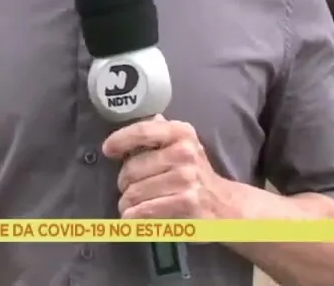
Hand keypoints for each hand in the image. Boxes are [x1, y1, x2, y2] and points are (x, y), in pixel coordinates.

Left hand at [101, 115, 225, 219]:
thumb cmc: (196, 173)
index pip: (142, 131)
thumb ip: (162, 131)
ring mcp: (186, 178)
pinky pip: (144, 210)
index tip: (108, 150)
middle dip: (124, 182)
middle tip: (129, 188)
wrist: (225, 204)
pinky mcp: (185, 203)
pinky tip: (134, 217)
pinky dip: (133, 217)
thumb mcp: (184, 145)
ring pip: (134, 192)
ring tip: (131, 205)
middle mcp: (184, 152)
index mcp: (181, 132)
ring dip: (127, 203)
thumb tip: (147, 116)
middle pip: (131, 168)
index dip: (120, 140)